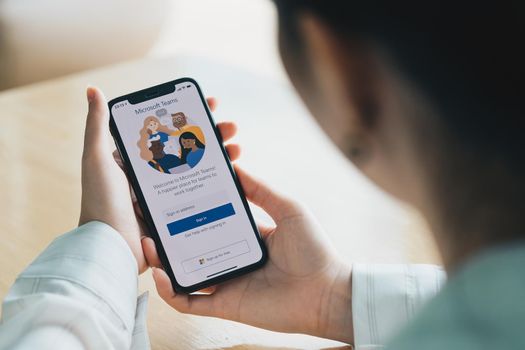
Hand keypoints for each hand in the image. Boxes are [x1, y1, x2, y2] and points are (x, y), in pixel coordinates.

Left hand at [79, 87, 239, 272]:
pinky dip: (218, 184)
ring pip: (199, 172)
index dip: (191, 117)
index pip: (168, 132)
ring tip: (237, 149)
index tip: (210, 105)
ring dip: (221, 158)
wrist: (111, 249)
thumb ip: (97, 125)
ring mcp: (167, 197)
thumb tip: (93, 90)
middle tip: (231, 128)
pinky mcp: (178, 216)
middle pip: (189, 150)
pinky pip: (201, 196)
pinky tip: (233, 176)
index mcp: (136, 161)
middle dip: (213, 136)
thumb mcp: (97, 159)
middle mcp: (153, 177)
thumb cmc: (101, 203)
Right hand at [143, 167, 353, 342]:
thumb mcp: (288, 209)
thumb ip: (261, 190)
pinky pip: (189, 301)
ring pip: (183, 271)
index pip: (208, 217)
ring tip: (146, 242)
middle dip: (166, 231)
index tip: (171, 190)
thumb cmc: (314, 250)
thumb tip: (235, 167)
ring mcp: (226, 281)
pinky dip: (170, 291)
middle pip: (189, 244)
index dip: (188, 206)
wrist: (328, 292)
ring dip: (160, 259)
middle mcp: (230, 256)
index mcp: (243, 234)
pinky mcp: (224, 304)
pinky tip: (160, 274)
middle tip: (147, 214)